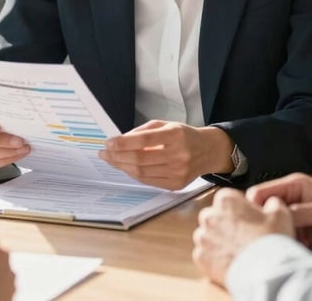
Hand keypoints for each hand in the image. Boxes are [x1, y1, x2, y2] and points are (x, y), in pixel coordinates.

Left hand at [99, 120, 232, 189]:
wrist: (207, 151)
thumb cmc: (183, 135)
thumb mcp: (166, 125)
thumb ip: (144, 131)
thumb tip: (120, 141)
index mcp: (175, 135)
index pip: (143, 141)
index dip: (123, 143)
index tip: (108, 143)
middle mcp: (178, 155)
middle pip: (140, 159)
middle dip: (117, 157)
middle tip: (104, 154)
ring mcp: (178, 172)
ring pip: (142, 172)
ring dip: (122, 167)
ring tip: (111, 161)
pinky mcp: (176, 185)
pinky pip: (149, 181)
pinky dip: (134, 175)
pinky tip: (126, 168)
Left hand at [192, 188, 292, 286]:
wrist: (267, 273)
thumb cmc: (272, 242)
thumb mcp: (280, 213)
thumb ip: (272, 202)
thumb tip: (271, 202)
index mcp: (226, 199)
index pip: (228, 199)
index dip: (239, 210)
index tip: (248, 219)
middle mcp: (210, 216)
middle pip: (214, 216)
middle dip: (225, 224)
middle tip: (243, 236)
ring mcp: (204, 238)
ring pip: (207, 236)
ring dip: (218, 241)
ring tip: (237, 251)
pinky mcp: (201, 258)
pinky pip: (204, 255)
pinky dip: (214, 258)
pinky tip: (230, 262)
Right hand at [247, 173, 311, 251]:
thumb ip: (298, 212)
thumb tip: (273, 215)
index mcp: (294, 185)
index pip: (261, 192)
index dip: (255, 206)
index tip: (255, 222)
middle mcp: (292, 199)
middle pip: (265, 210)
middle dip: (267, 223)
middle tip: (271, 235)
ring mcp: (297, 216)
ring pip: (274, 225)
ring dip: (278, 235)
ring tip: (286, 243)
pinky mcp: (302, 232)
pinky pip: (286, 237)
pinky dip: (287, 244)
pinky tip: (294, 248)